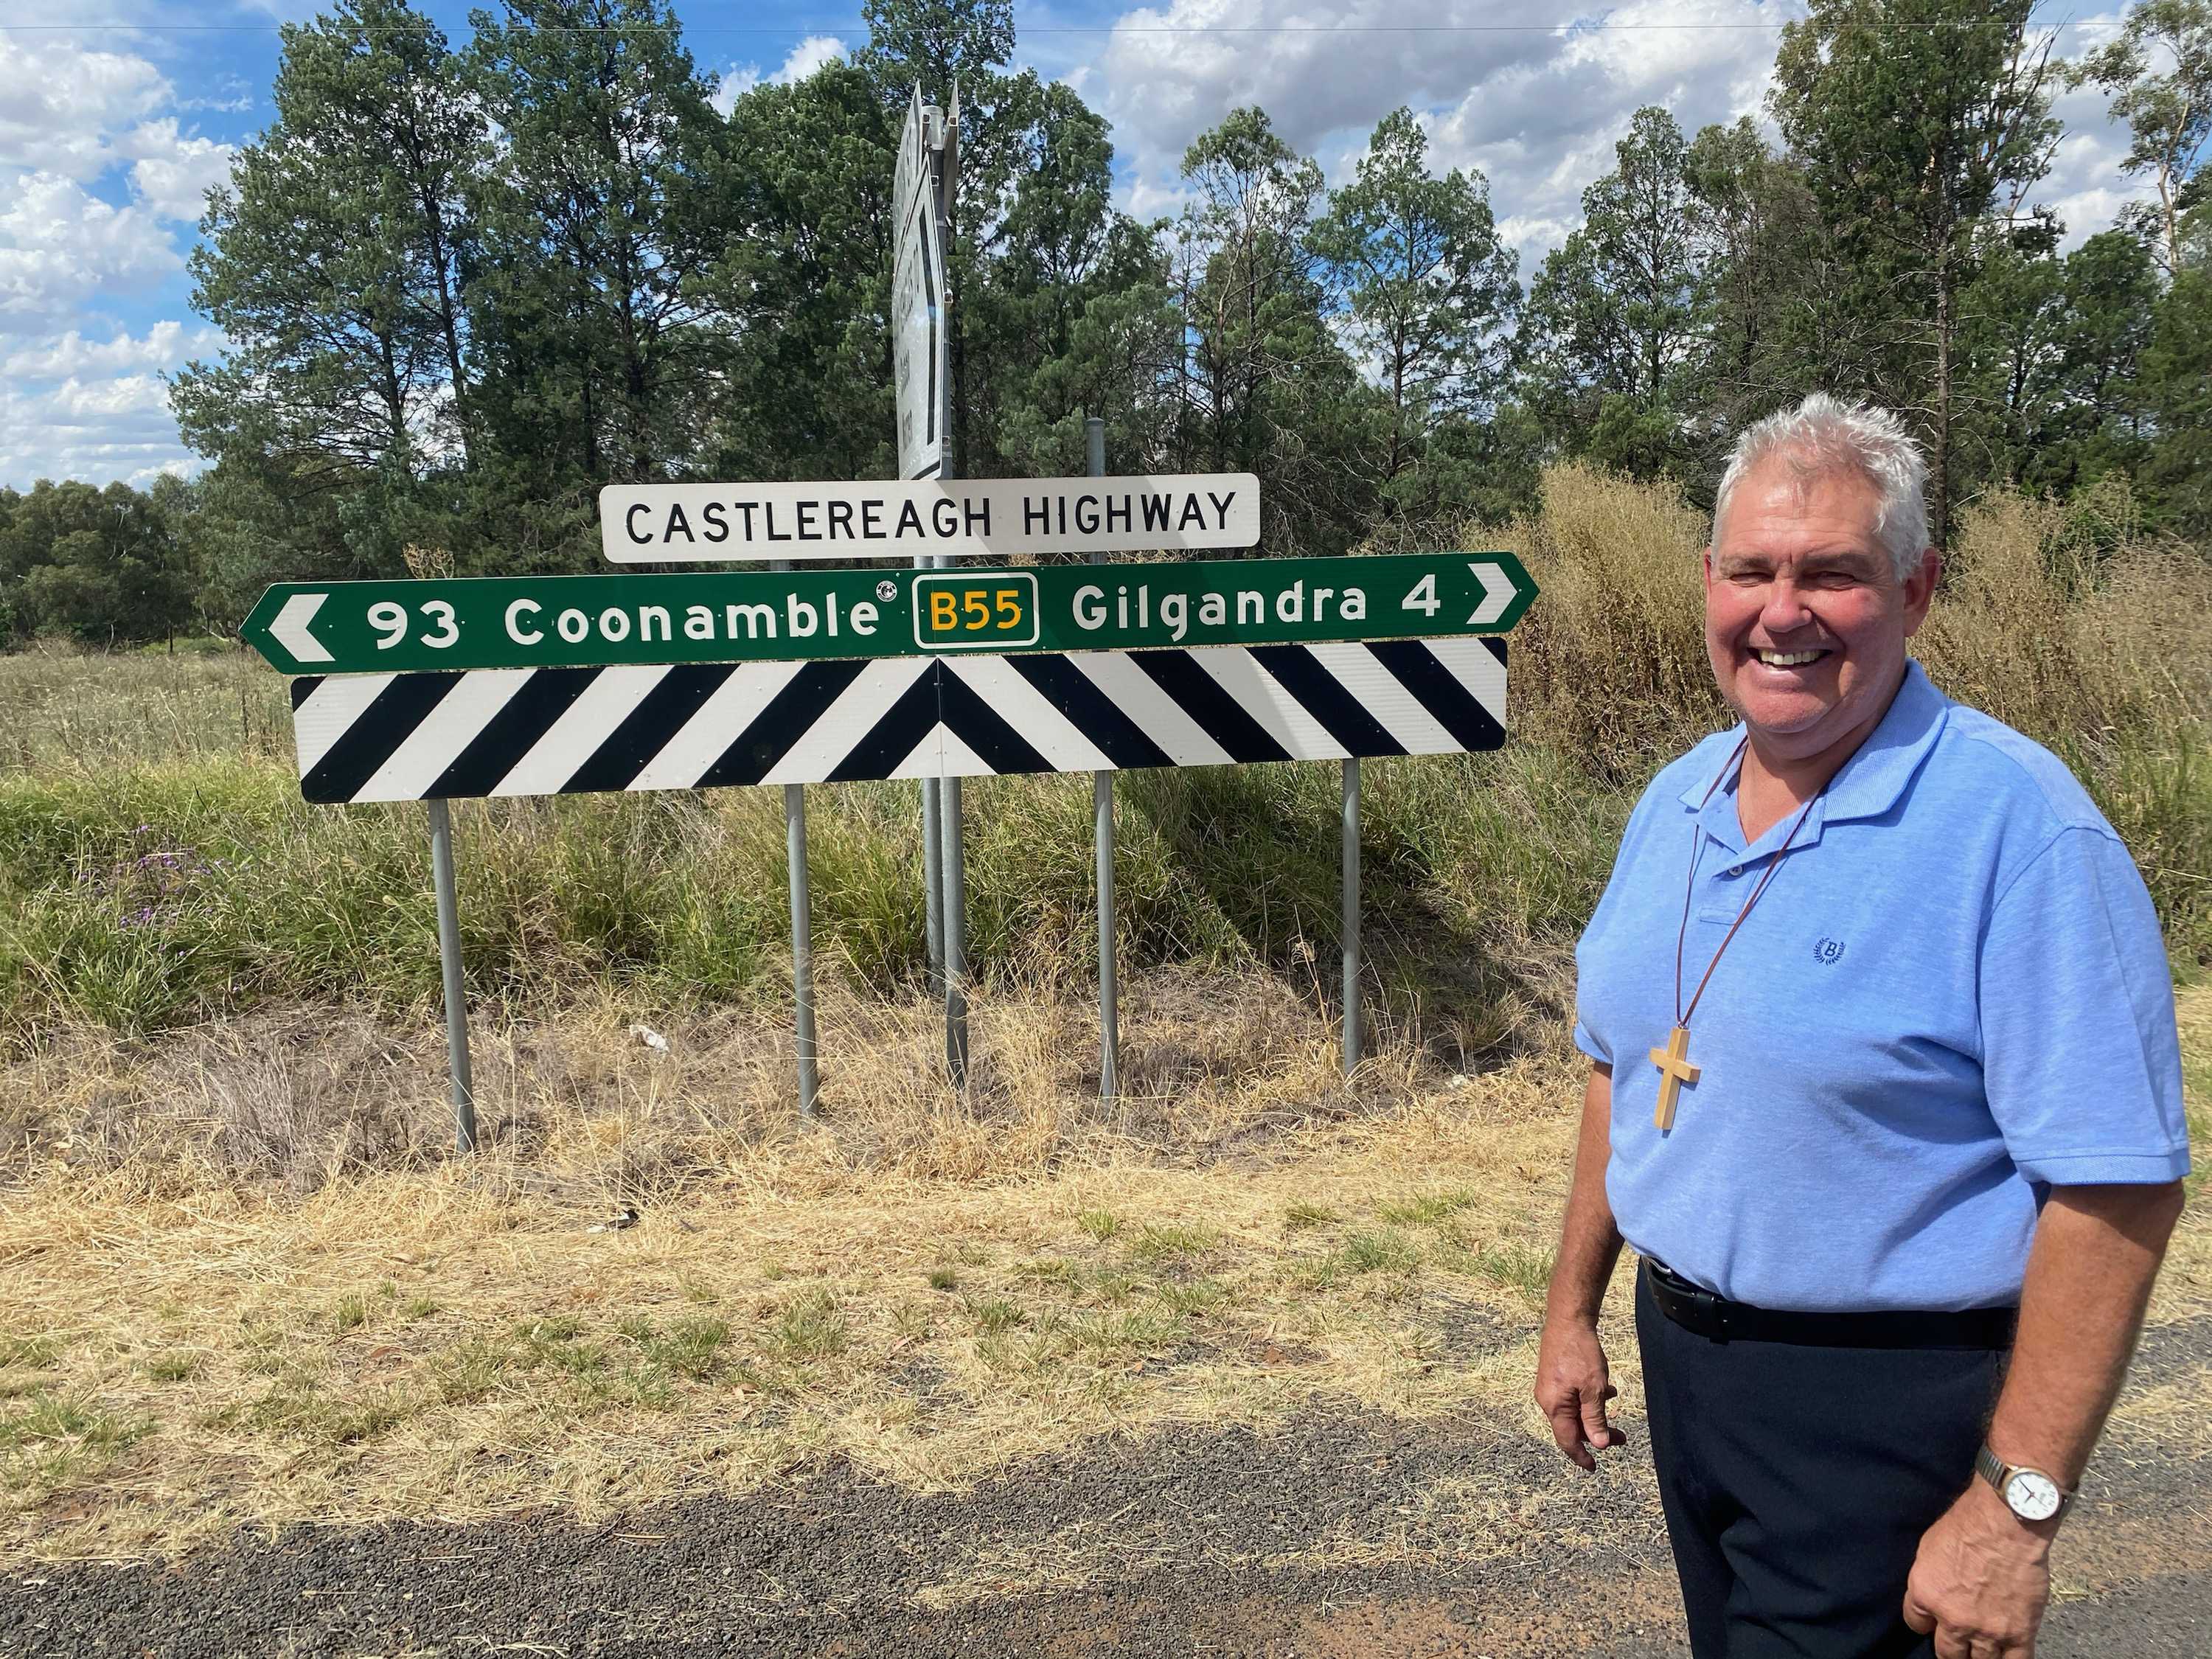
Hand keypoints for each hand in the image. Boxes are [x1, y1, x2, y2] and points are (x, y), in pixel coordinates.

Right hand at [1534, 1315, 1626, 1470]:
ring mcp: (1550, 1388)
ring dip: (1596, 1415)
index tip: (1594, 1468)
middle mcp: (1548, 1400)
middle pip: (1572, 1427)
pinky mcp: (1555, 1377)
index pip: (1567, 1440)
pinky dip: (1589, 1400)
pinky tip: (1607, 1390)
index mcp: (1554, 1406)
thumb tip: (1599, 1444)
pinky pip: (1572, 1397)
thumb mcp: (1593, 1388)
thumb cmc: (1579, 1353)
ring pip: (1574, 1411)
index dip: (1581, 1456)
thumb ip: (1595, 1418)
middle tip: (1622, 1437)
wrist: (1568, 1320)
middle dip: (1597, 1434)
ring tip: (1615, 1408)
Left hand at [1902, 1480, 2054, 1657]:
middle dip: (1951, 1648)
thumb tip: (1929, 1597)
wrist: (2006, 1524)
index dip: (1924, 1623)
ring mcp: (1988, 1631)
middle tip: (1958, 1641)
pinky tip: (2005, 1654)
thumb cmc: (1966, 1525)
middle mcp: (1953, 1620)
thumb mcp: (1928, 1549)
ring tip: (1980, 1649)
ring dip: (1978, 1656)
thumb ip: (1927, 1579)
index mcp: (1925, 1595)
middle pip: (1947, 1653)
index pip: (1915, 1624)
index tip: (1932, 1620)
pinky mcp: (2020, 1633)